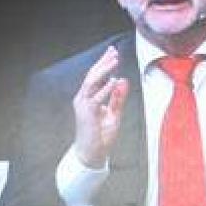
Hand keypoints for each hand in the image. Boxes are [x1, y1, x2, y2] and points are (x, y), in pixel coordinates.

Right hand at [71, 46, 129, 167]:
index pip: (95, 76)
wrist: (91, 154)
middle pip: (93, 75)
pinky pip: (96, 98)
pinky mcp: (86, 113)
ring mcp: (83, 105)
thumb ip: (118, 98)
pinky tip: (113, 81)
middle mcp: (83, 98)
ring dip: (103, 70)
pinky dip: (105, 89)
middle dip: (103, 62)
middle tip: (114, 52)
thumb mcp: (114, 114)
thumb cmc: (101, 136)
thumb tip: (123, 81)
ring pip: (92, 82)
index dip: (103, 63)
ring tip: (114, 61)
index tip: (112, 52)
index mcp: (88, 97)